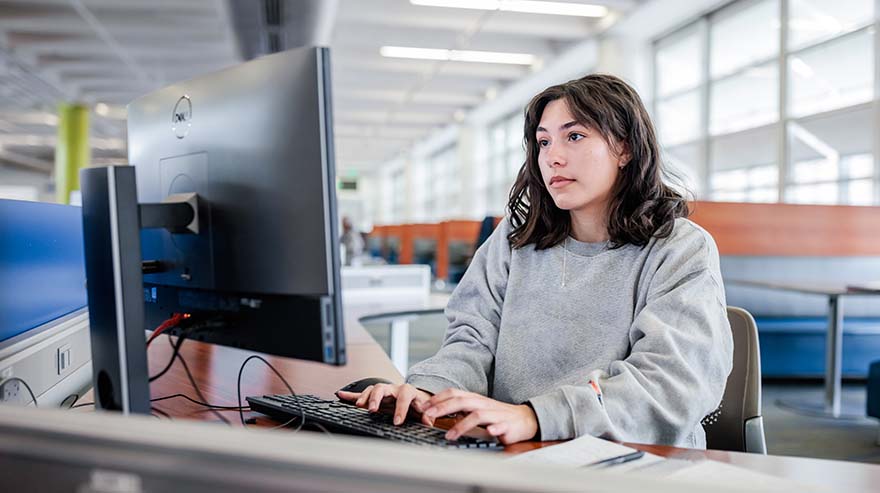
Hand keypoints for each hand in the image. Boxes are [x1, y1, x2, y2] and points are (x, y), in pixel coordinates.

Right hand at [336, 383, 433, 425]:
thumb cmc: (419, 404)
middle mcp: (394, 389)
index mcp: (408, 392)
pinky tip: (341, 395)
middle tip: (372, 409)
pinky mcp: (375, 396)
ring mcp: (384, 392)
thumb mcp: (425, 410)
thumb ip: (427, 416)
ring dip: (364, 396)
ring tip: (358, 405)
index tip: (397, 421)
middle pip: (383, 388)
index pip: (404, 396)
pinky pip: (362, 393)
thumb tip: (429, 422)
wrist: (416, 397)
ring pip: (372, 389)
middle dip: (377, 398)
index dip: (401, 408)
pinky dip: (351, 395)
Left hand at [422, 389, 537, 444]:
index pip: (454, 393)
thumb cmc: (497, 416)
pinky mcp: (506, 425)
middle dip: (442, 408)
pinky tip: (489, 433)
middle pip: (461, 401)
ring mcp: (495, 414)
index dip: (437, 398)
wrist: (525, 419)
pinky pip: (499, 426)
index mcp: (475, 399)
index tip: (422, 406)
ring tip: (449, 436)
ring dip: (461, 425)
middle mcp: (483, 404)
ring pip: (477, 415)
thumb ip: (459, 410)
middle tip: (428, 416)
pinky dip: (493, 429)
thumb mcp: (475, 410)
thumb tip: (436, 412)